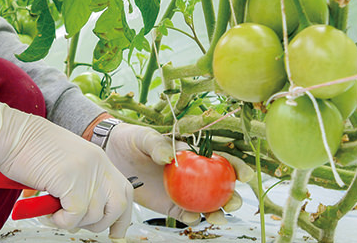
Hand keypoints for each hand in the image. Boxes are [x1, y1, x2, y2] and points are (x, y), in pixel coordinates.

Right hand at [0, 103, 133, 237]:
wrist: (12, 134)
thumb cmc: (30, 149)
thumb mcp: (66, 164)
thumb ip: (81, 183)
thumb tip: (85, 214)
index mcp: (98, 158)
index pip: (124, 192)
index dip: (121, 217)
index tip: (115, 232)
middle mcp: (97, 163)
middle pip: (118, 206)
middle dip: (99, 224)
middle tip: (76, 222)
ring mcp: (86, 171)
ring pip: (94, 215)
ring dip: (73, 222)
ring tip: (53, 211)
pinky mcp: (70, 179)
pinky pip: (75, 215)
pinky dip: (61, 220)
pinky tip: (49, 211)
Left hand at [102, 124, 252, 224]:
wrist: (112, 156)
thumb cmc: (132, 140)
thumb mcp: (144, 137)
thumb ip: (157, 144)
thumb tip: (170, 157)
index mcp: (194, 154)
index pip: (221, 160)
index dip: (236, 168)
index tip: (244, 176)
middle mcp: (193, 175)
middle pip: (220, 188)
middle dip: (232, 197)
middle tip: (232, 202)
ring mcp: (183, 192)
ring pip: (207, 205)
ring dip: (216, 213)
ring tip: (217, 217)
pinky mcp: (169, 205)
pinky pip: (185, 214)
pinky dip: (191, 218)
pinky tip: (191, 218)